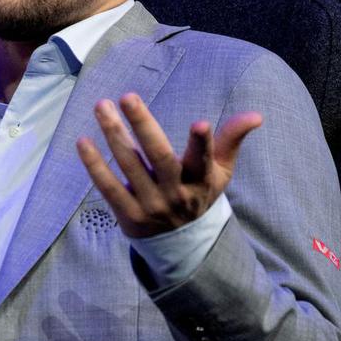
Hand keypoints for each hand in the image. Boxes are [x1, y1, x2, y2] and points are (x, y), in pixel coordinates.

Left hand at [75, 93, 261, 238]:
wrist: (180, 244)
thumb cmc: (199, 193)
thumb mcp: (220, 171)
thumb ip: (232, 139)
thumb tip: (256, 115)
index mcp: (201, 179)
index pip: (204, 160)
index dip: (203, 143)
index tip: (200, 123)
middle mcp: (176, 193)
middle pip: (159, 156)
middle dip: (143, 125)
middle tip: (127, 96)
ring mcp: (151, 205)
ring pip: (130, 166)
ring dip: (114, 135)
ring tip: (102, 106)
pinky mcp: (129, 215)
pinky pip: (109, 188)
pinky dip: (95, 165)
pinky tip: (83, 142)